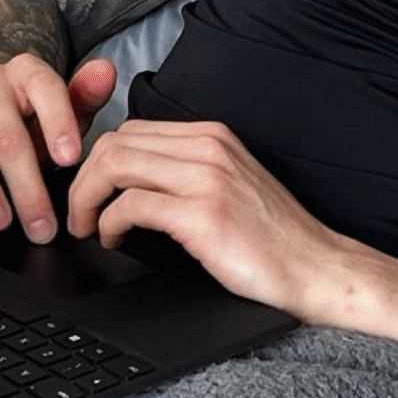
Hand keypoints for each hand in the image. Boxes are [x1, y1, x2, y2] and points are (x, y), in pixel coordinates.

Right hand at [0, 55, 118, 241]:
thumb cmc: (31, 116)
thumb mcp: (66, 109)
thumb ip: (86, 96)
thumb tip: (106, 72)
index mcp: (26, 72)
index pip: (45, 89)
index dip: (58, 124)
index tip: (70, 160)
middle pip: (6, 130)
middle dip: (26, 183)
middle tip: (41, 223)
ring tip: (0, 221)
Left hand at [63, 118, 359, 315]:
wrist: (316, 268)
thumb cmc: (273, 237)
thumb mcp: (231, 183)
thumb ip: (188, 170)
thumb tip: (130, 179)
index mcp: (214, 137)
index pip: (131, 129)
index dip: (97, 161)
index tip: (91, 192)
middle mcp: (210, 148)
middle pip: (114, 143)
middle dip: (82, 179)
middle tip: (81, 214)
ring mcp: (208, 178)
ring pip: (114, 166)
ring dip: (87, 199)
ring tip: (89, 226)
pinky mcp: (203, 214)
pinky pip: (130, 206)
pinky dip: (109, 224)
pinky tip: (116, 240)